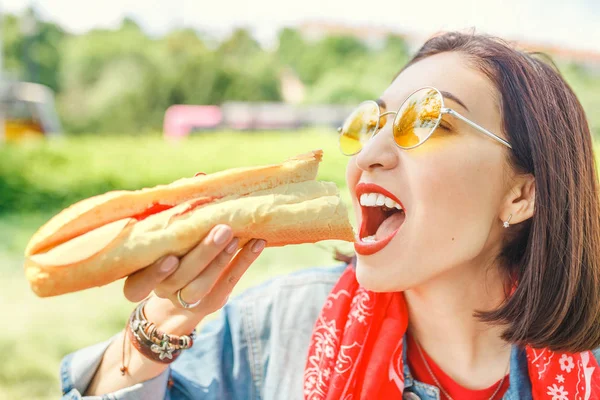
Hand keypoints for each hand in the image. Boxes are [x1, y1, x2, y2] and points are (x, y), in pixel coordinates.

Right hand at [122, 224, 264, 316]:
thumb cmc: (172, 250)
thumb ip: (180, 211)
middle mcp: (162, 290)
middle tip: (222, 229)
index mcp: (141, 275)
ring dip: (222, 259)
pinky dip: (244, 261)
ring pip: (202, 285)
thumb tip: (200, 178)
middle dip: (203, 253)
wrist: (180, 296)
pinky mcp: (212, 302)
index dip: (153, 274)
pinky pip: (228, 282)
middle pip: (180, 277)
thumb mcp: (169, 234)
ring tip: (236, 236)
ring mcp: (187, 300)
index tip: (170, 257)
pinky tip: (257, 242)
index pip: (137, 285)